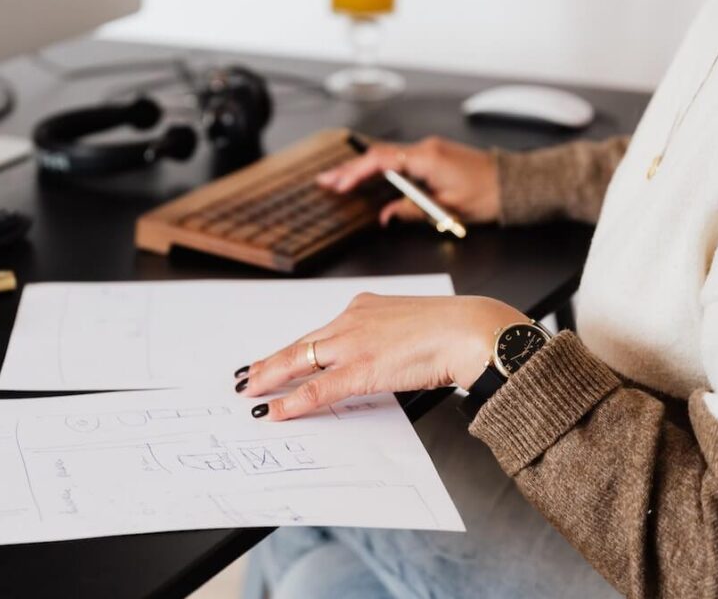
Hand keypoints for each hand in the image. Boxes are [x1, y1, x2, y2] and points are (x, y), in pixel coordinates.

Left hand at [234, 294, 526, 420]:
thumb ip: (387, 338)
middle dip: (271, 362)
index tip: (277, 356)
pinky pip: (318, 388)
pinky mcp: (361, 368)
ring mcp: (353, 343)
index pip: (320, 332)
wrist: (468, 330)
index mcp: (364, 307)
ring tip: (252, 392)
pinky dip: (293, 401)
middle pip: (301, 344)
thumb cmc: (450, 330)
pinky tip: (276, 410)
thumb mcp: (410, 325)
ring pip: (300, 362)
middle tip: (248, 375)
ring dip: (272, 379)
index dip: (295, 347)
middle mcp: (352, 320)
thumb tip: (381, 358)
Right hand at [317, 137, 500, 225]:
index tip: (339, 185)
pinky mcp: (432, 155)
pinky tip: (366, 176)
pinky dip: (378, 168)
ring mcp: (428, 150)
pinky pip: (398, 159)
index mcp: (427, 159)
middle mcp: (425, 149)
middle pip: (378, 155)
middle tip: (326, 179)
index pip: (382, 161)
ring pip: (386, 156)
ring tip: (338, 179)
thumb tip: (386, 215)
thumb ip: (412, 210)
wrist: (512, 184)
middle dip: (350, 168)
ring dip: (362, 168)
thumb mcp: (447, 209)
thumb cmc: (487, 195)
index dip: (357, 172)